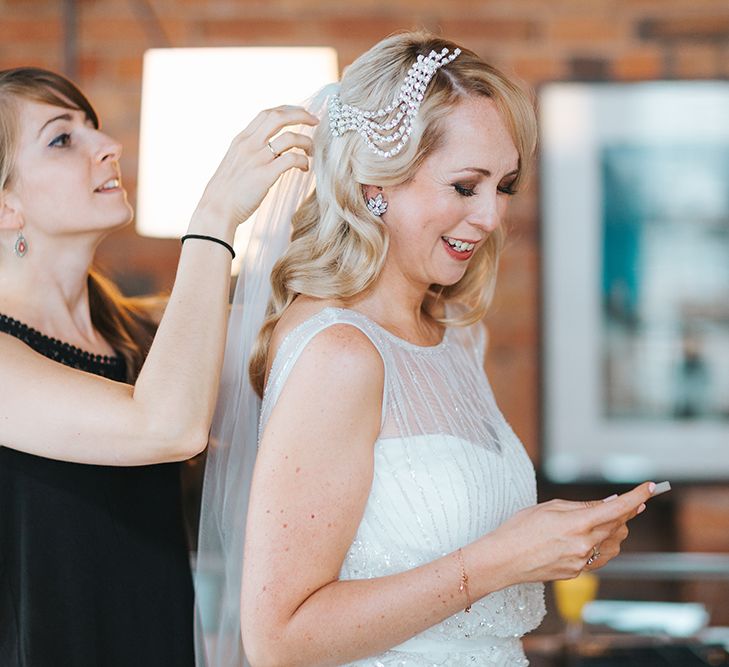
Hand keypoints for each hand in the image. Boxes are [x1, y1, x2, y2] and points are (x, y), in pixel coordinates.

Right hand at [193, 105, 317, 230]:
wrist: (216, 209)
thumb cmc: (226, 191)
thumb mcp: (234, 162)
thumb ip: (249, 152)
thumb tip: (267, 150)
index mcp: (241, 140)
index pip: (266, 114)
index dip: (286, 110)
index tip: (300, 113)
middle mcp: (249, 145)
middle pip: (279, 117)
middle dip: (301, 115)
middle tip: (315, 120)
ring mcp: (257, 159)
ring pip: (289, 137)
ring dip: (306, 141)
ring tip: (311, 152)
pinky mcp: (265, 175)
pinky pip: (291, 159)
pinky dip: (303, 161)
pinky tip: (305, 168)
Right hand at [487, 482, 654, 584]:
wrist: (503, 560)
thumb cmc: (519, 529)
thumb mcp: (549, 507)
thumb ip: (582, 506)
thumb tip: (609, 503)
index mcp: (577, 523)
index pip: (617, 508)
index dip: (636, 496)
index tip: (650, 487)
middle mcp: (584, 544)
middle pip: (619, 526)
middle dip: (625, 513)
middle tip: (625, 503)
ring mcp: (582, 561)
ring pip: (614, 544)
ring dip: (615, 530)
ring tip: (599, 521)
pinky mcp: (577, 573)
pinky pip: (600, 557)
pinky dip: (602, 545)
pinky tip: (588, 539)